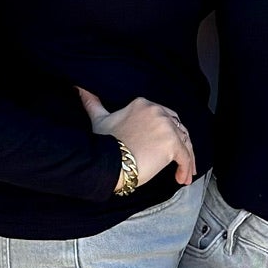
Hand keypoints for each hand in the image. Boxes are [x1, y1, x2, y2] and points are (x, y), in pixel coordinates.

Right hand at [75, 87, 195, 186]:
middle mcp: (158, 112)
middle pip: (178, 129)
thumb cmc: (104, 143)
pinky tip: (182, 179)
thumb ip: (94, 104)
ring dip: (187, 160)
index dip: (169, 133)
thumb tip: (80, 89)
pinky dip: (186, 168)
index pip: (165, 117)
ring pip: (185, 143)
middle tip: (181, 162)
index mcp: (144, 105)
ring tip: (183, 175)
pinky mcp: (172, 144)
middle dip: (181, 145)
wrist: (108, 162)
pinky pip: (185, 157)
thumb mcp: (99, 119)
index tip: (166, 147)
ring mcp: (166, 127)